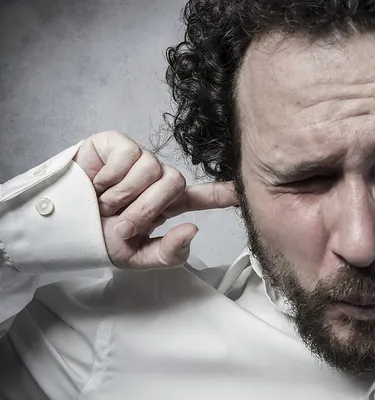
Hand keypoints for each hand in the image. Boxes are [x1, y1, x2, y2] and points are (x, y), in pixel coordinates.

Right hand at [74, 131, 237, 268]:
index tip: (243, 190)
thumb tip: (194, 230)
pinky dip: (109, 179)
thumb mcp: (133, 256)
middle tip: (120, 222)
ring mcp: (137, 160)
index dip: (223, 192)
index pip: (202, 196)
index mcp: (166, 204)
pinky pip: (128, 157)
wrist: (58, 227)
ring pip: (152, 169)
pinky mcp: (116, 144)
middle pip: (176, 182)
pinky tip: (95, 185)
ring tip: (104, 205)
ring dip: (124, 196)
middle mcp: (156, 179)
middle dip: (147, 208)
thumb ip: (167, 253)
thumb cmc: (95, 237)